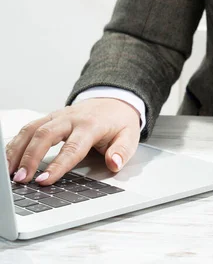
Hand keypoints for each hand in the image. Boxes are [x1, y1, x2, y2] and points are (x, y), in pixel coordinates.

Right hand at [5, 98, 140, 184]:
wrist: (115, 101)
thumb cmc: (120, 122)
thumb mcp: (130, 136)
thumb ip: (122, 151)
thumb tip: (114, 164)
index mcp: (91, 125)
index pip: (72, 147)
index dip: (57, 165)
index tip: (44, 181)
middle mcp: (71, 118)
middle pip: (45, 135)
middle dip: (30, 158)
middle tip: (21, 179)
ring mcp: (58, 116)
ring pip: (32, 130)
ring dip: (18, 151)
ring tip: (10, 173)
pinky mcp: (49, 117)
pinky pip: (29, 128)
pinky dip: (16, 143)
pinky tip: (9, 159)